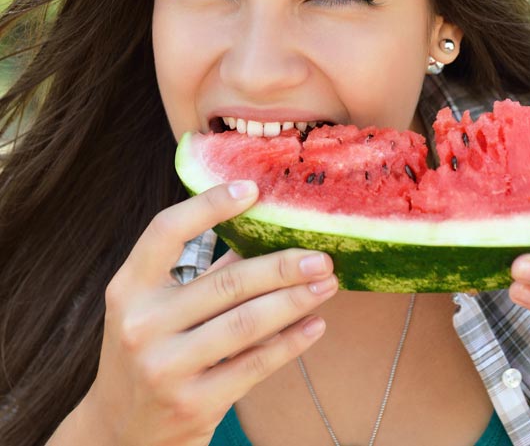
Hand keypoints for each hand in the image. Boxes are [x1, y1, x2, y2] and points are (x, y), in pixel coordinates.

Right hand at [80, 181, 337, 445]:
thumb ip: (204, 273)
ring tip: (328, 283)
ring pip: (247, 322)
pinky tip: (315, 324)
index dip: (210, 205)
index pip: (166, 231)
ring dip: (296, 300)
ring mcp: (164, 367)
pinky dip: (291, 342)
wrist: (121, 432)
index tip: (253, 189)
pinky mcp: (193, 403)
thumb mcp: (157, 308)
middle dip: (283, 266)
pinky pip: (255, 364)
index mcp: (129, 288)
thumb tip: (265, 231)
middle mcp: (142, 324)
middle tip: (321, 255)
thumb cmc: (151, 351)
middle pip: (227, 281)